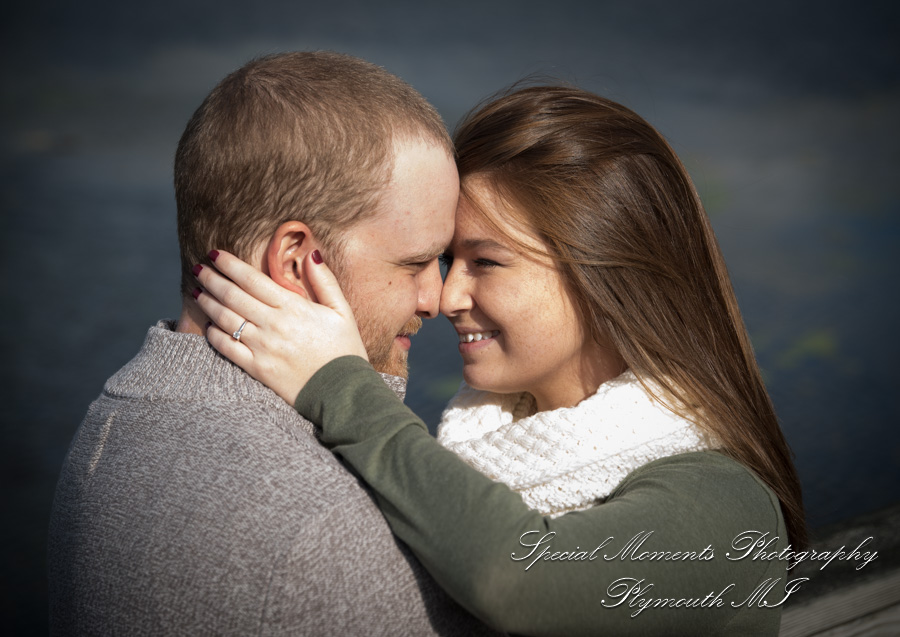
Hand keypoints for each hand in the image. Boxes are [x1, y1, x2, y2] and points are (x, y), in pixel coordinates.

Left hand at [193, 250, 367, 404]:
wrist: (344, 393)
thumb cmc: (345, 351)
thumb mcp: (343, 311)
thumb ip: (325, 281)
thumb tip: (312, 253)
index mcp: (293, 308)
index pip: (252, 279)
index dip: (230, 264)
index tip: (215, 253)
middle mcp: (273, 325)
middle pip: (233, 296)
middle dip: (212, 279)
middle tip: (198, 268)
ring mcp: (263, 348)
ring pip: (226, 320)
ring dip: (208, 303)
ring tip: (198, 291)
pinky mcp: (258, 369)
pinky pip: (228, 349)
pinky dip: (215, 336)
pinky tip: (209, 327)